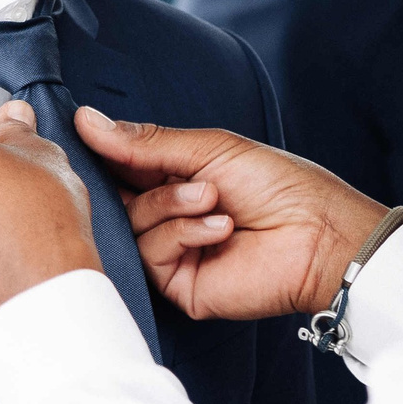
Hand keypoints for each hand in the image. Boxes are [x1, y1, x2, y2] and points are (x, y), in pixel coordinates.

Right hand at [74, 108, 387, 321]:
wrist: (318, 236)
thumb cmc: (279, 186)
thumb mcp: (210, 149)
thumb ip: (146, 142)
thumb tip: (86, 119)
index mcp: (174, 179)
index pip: (120, 165)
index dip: (104, 151)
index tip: (84, 133)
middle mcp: (167, 216)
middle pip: (115, 197)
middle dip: (140, 179)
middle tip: (175, 172)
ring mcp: (172, 252)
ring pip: (131, 225)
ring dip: (172, 205)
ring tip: (213, 199)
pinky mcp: (178, 284)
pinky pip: (151, 254)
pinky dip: (182, 234)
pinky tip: (220, 229)